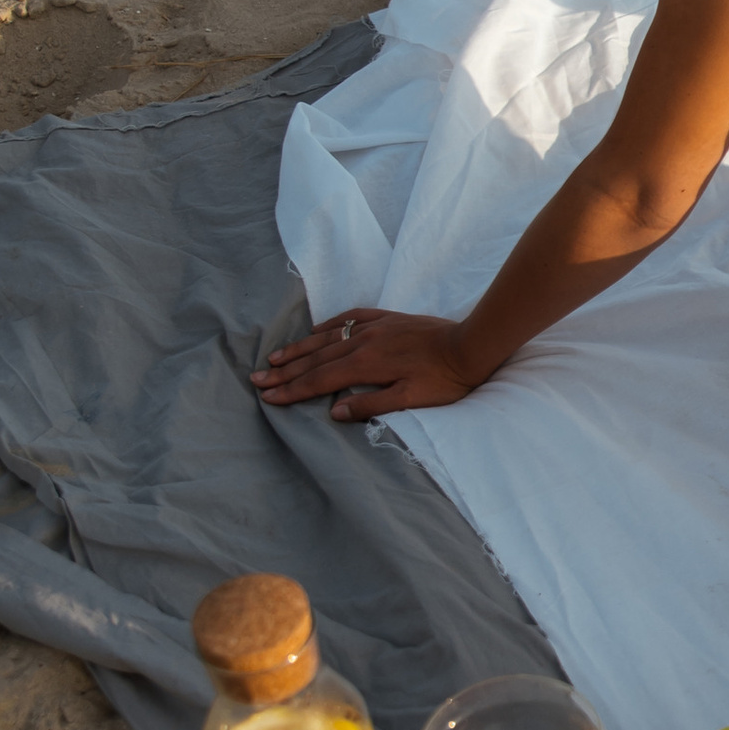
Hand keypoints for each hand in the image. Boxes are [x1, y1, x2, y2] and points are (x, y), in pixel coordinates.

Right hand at [252, 309, 478, 422]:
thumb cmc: (445, 379)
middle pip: (315, 360)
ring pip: (327, 338)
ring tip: (274, 357)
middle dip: (284, 371)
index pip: (320, 381)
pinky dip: (329, 326)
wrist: (472, 344)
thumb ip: (371, 405)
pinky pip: (350, 318)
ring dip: (298, 349)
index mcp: (366, 365)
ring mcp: (375, 327)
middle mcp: (364, 342)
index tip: (268, 397)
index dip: (292, 390)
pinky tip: (316, 330)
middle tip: (257, 378)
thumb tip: (333, 411)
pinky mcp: (388, 318)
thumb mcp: (411, 400)